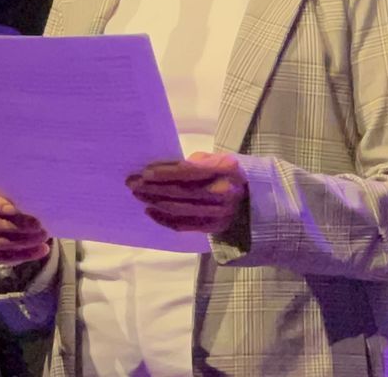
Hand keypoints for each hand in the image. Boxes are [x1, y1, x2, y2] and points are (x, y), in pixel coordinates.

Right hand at [0, 184, 51, 264]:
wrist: (7, 212)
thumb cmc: (11, 196)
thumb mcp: (11, 190)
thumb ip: (15, 195)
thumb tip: (32, 200)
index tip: (14, 209)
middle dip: (17, 226)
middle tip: (38, 225)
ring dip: (24, 242)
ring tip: (43, 237)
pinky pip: (5, 257)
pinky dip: (25, 254)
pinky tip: (42, 249)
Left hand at [127, 151, 247, 234]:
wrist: (255, 198)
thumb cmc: (229, 173)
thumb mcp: (218, 159)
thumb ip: (194, 163)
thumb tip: (162, 170)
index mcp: (226, 169)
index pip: (189, 172)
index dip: (165, 173)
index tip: (144, 172)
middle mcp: (224, 192)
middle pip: (181, 192)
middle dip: (153, 188)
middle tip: (132, 183)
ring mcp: (220, 213)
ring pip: (180, 209)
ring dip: (155, 202)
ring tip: (138, 195)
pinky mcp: (214, 228)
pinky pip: (184, 225)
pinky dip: (164, 219)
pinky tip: (150, 211)